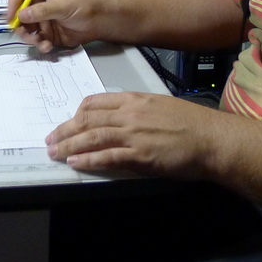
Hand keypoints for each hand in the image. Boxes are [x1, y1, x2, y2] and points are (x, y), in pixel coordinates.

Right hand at [7, 0, 104, 52]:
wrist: (101, 21)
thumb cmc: (84, 5)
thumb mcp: (62, 5)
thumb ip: (42, 11)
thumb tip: (21, 15)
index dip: (13, 5)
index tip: (10, 18)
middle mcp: (40, 6)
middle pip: (20, 16)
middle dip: (21, 26)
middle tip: (24, 35)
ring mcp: (44, 21)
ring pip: (28, 31)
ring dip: (30, 38)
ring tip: (39, 42)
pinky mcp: (50, 35)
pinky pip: (39, 41)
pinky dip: (40, 45)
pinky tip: (47, 47)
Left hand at [45, 92, 224, 178]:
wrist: (211, 139)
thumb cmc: (192, 124)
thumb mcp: (161, 106)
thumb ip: (138, 110)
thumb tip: (121, 118)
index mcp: (135, 100)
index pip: (96, 102)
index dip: (77, 113)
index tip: (68, 121)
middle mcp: (130, 114)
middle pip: (87, 120)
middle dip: (65, 130)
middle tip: (50, 139)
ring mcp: (133, 135)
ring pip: (92, 137)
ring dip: (68, 145)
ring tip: (54, 152)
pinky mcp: (140, 156)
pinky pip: (107, 157)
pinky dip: (87, 159)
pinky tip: (74, 162)